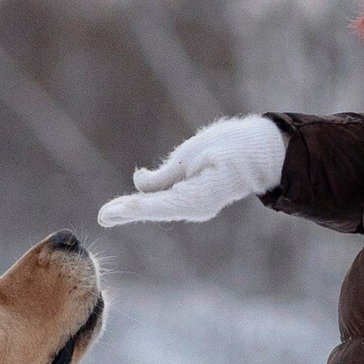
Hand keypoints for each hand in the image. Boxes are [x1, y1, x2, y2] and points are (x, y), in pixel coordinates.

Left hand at [98, 112, 286, 226]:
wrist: (262, 151)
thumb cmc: (231, 147)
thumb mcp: (193, 154)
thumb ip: (165, 174)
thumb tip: (139, 183)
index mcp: (197, 198)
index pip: (157, 203)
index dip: (130, 207)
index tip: (108, 213)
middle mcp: (195, 207)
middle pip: (155, 209)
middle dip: (127, 211)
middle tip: (102, 216)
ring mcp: (197, 206)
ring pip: (160, 208)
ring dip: (134, 209)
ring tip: (108, 214)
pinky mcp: (197, 199)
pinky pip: (168, 202)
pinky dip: (148, 203)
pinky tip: (128, 205)